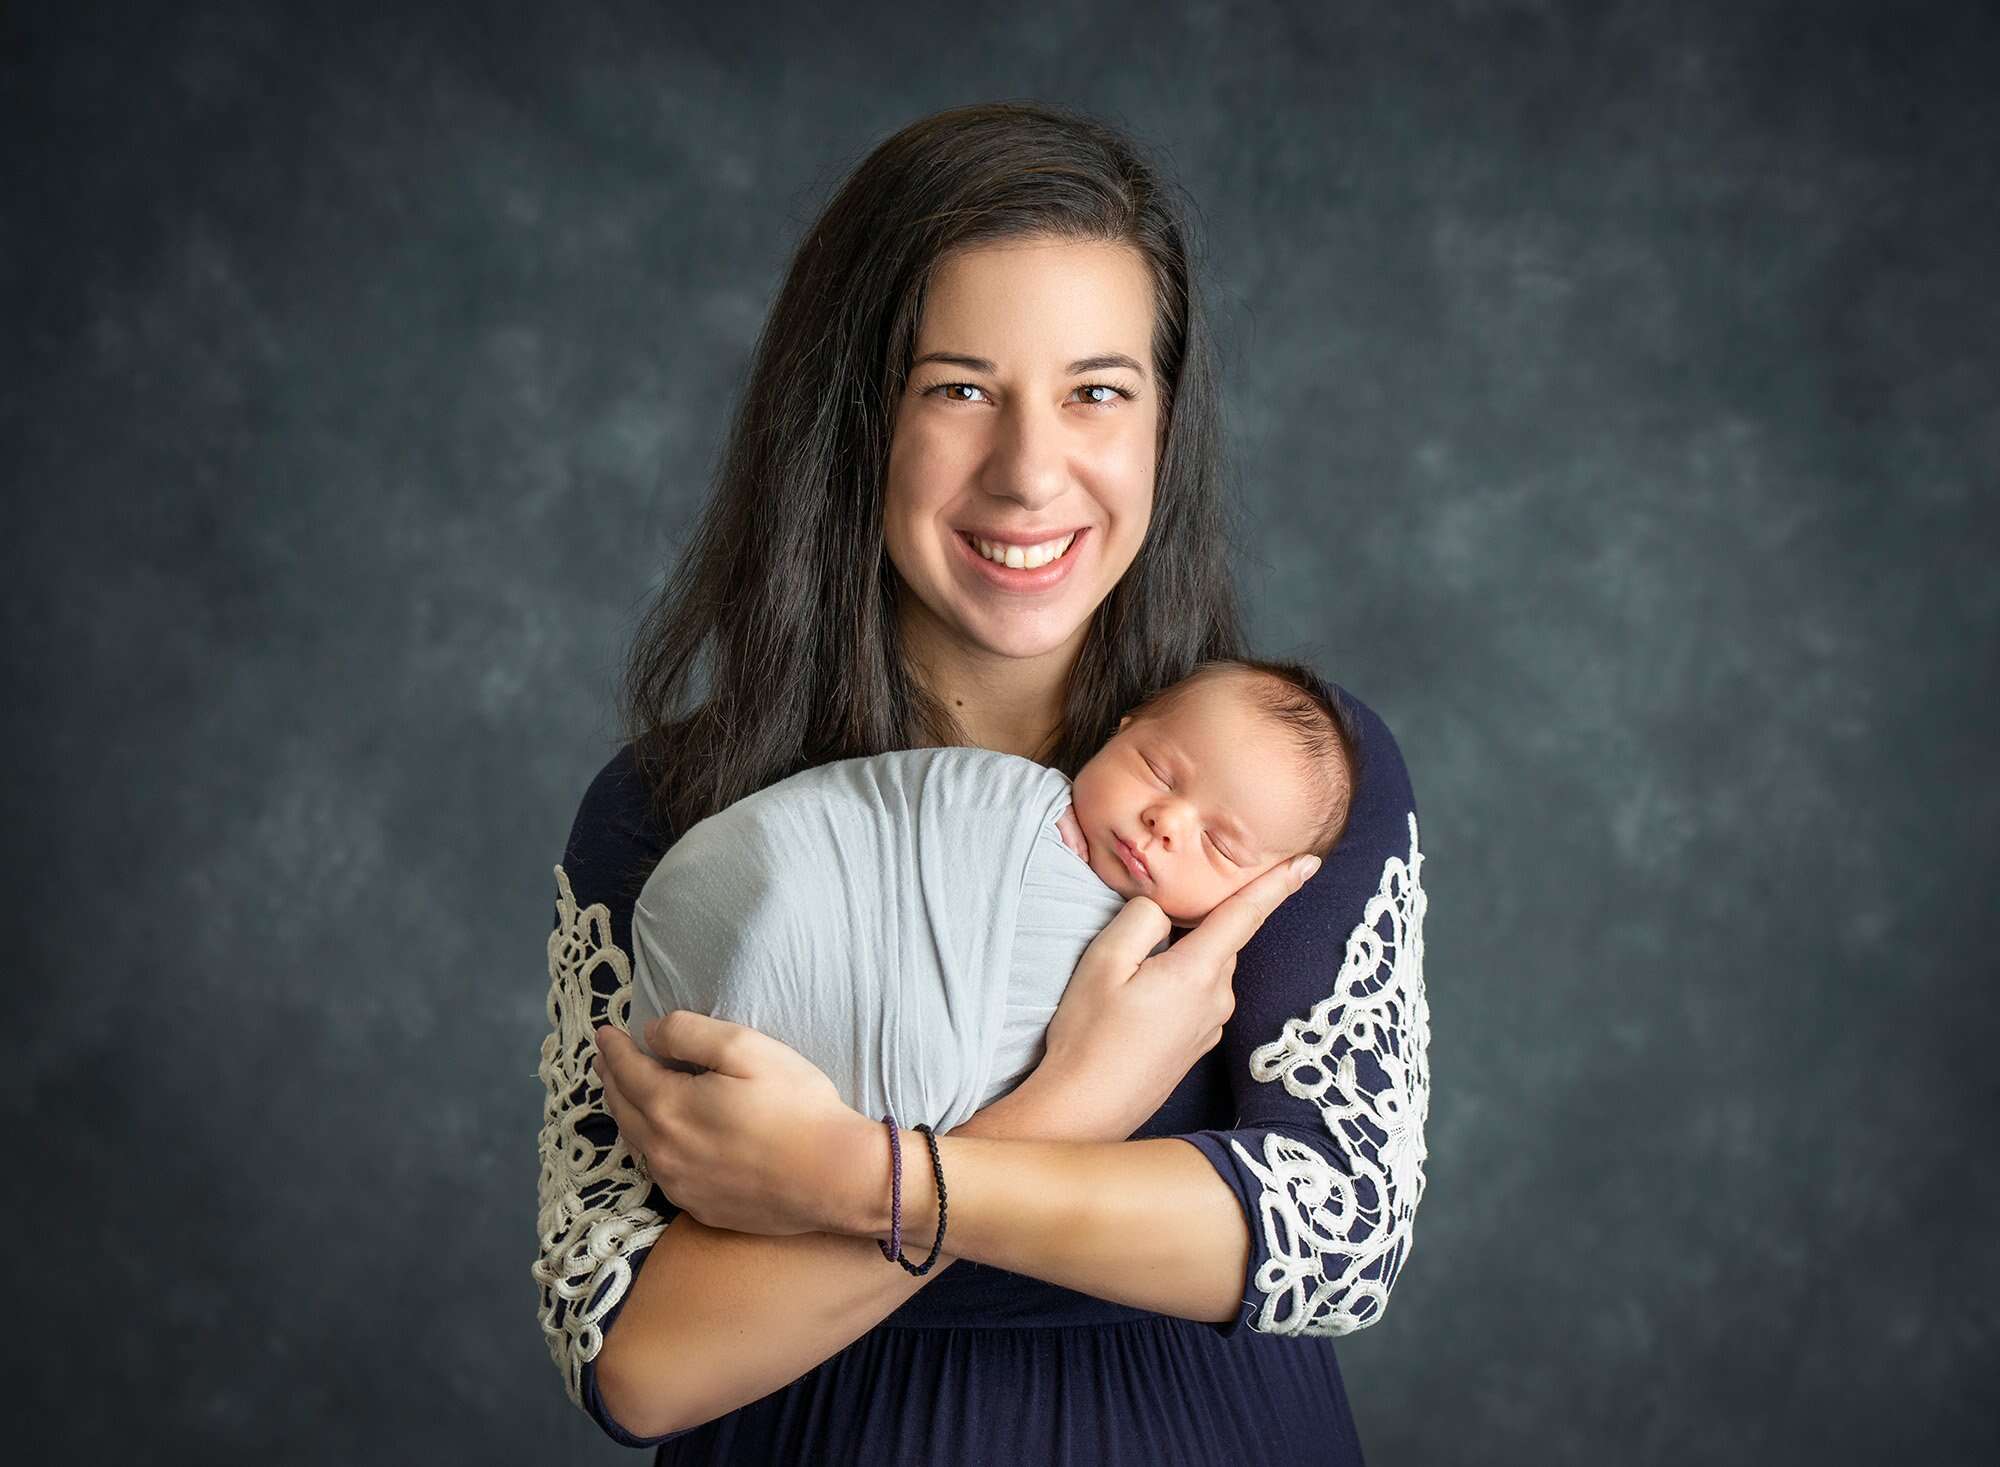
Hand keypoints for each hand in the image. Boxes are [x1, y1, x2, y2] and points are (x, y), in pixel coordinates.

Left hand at [592, 1011, 866, 1236]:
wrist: (835, 1177)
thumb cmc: (796, 1105)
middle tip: (604, 1060)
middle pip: (624, 1110)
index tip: (604, 1033)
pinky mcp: (701, 1208)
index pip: (626, 1071)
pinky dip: (650, 1148)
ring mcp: (681, 1186)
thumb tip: (649, 1034)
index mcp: (669, 1108)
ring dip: (626, 1114)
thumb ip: (689, 1033)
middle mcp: (664, 1152)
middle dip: (611, 1079)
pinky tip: (660, 1141)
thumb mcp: (746, 1048)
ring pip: (638, 1145)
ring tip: (624, 1094)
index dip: (613, 1049)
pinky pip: (661, 1173)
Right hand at [1039, 855, 1318, 1139]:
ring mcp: (1211, 1026)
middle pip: (1218, 940)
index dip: (1277, 885)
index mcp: (1197, 973)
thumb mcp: (1102, 962)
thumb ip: (1141, 919)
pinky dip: (1177, 986)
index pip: (1246, 916)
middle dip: (1192, 927)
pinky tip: (1136, 1005)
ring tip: (1127, 981)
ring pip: (1205, 968)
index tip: (1308, 862)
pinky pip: (1198, 995)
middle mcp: (1216, 1000)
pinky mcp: (1199, 1044)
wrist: (1086, 1109)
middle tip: (1142, 941)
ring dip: (1180, 960)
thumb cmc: (1089, 1036)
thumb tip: (1164, 911)